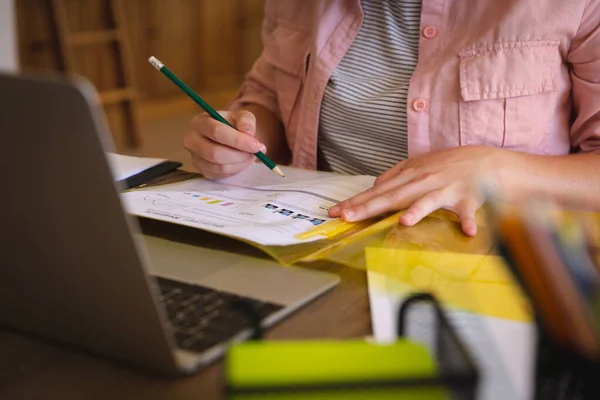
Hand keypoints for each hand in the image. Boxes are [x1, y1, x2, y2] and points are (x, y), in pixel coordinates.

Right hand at [184, 110, 266, 179]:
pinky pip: (221, 175)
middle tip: (255, 153)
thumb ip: (246, 122)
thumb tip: (248, 134)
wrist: (228, 137)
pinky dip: (236, 169)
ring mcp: (195, 158)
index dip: (238, 140)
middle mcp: (192, 140)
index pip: (216, 132)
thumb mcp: (242, 117)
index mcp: (200, 122)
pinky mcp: (202, 171)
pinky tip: (241, 161)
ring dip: (240, 163)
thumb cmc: (233, 125)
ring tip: (250, 155)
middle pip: (215, 153)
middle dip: (240, 155)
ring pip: (219, 166)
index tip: (256, 146)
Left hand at [328, 146, 502, 235]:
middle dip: (369, 207)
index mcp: (408, 176)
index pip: (377, 191)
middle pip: (392, 197)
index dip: (355, 202)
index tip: (335, 212)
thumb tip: (374, 186)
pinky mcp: (468, 198)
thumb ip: (394, 176)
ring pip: (428, 201)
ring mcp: (445, 190)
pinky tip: (467, 231)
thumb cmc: (447, 165)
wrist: (482, 161)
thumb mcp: (416, 166)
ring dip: (417, 211)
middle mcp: (423, 182)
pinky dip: (468, 221)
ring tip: (403, 222)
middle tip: (348, 217)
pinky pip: (468, 212)